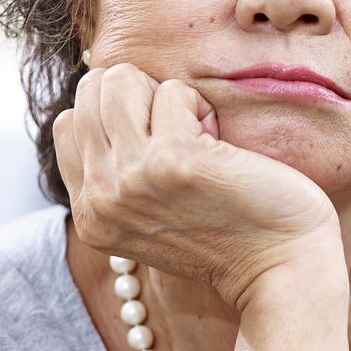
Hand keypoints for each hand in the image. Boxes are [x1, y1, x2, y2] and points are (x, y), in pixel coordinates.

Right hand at [52, 63, 344, 309]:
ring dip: (166, 95)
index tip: (158, 138)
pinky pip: (173, 91)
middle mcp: (100, 198)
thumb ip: (121, 177)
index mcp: (91, 214)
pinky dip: (201, 104)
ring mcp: (133, 178)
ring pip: (120, 82)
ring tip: (198, 131)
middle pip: (90, 94)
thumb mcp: (153, 216)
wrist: (281, 268)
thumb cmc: (233, 234)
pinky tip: (222, 143)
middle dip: (139, 94)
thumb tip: (109, 101)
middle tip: (182, 130)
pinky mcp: (173, 159)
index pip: (69, 124)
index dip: (116, 113)